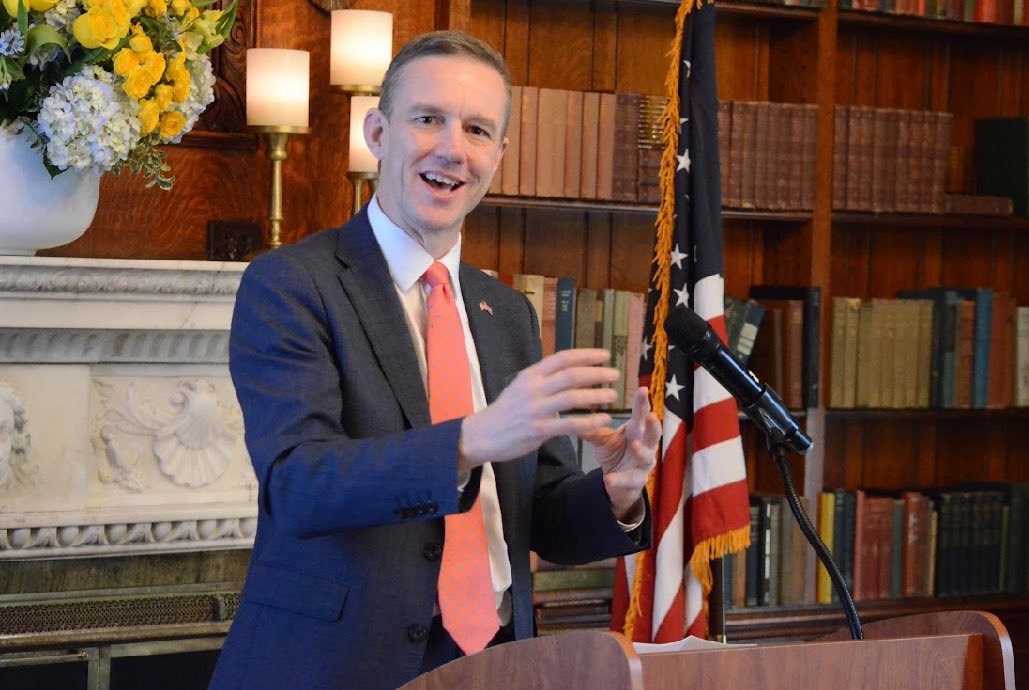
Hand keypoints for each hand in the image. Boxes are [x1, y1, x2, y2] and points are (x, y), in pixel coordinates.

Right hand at [459, 349, 618, 470]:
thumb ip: (542, 379)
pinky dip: (589, 422)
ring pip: (572, 397)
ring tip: (613, 396)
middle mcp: (533, 388)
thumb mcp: (520, 386)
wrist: (482, 435)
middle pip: (571, 375)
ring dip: (596, 395)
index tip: (605, 354)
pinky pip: (569, 424)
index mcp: (530, 375)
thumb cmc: (506, 411)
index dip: (586, 355)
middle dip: (596, 373)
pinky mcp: (538, 430)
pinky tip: (603, 420)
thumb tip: (569, 370)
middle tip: (615, 374)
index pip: (562, 358)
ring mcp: (535, 409)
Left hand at [581, 386, 660, 520]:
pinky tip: (609, 479)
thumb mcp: (603, 439)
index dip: (643, 402)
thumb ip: (592, 427)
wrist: (617, 483)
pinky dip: (620, 480)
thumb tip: (572, 411)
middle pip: (654, 434)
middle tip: (650, 415)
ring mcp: (643, 464)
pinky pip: (631, 480)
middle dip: (654, 425)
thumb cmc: (615, 454)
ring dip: (641, 451)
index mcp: (637, 431)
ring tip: (633, 444)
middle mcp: (645, 445)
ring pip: (647, 457)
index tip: (643, 389)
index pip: (641, 414)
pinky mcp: (637, 481)